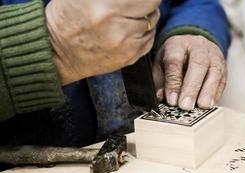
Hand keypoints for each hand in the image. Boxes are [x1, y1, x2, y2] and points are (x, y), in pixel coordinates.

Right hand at [46, 0, 160, 84]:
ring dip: (144, 17)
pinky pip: (149, 40)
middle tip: (133, 4)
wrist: (57, 54)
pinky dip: (143, 33)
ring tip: (127, 17)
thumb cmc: (66, 19)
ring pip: (151, 23)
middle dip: (146, 2)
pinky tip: (129, 30)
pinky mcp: (128, 58)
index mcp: (104, 5)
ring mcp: (125, 44)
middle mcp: (116, 25)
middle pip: (151, 5)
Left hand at [153, 35, 226, 109]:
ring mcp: (213, 54)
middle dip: (192, 87)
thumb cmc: (174, 57)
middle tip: (186, 105)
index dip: (173, 82)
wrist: (193, 45)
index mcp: (177, 44)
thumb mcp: (160, 65)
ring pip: (214, 70)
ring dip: (208, 91)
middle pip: (198, 63)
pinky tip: (210, 104)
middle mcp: (198, 46)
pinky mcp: (223, 66)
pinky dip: (216, 93)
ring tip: (202, 106)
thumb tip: (165, 98)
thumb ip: (161, 81)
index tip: (172, 100)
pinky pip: (223, 79)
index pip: (175, 61)